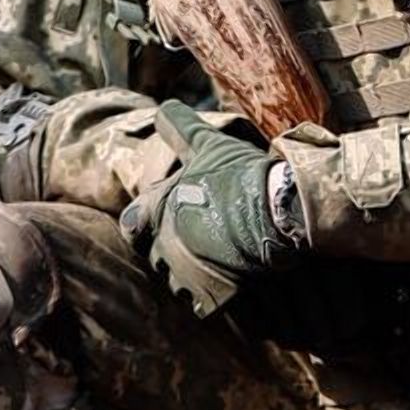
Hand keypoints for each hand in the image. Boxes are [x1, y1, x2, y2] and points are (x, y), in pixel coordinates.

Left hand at [119, 104, 296, 316]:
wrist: (278, 210)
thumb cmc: (240, 175)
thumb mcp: (207, 144)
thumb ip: (180, 128)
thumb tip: (162, 106)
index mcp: (158, 211)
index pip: (132, 224)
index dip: (145, 221)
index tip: (163, 218)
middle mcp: (164, 245)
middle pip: (155, 255)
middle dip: (172, 247)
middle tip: (202, 236)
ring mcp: (186, 273)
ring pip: (176, 281)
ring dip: (190, 272)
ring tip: (216, 259)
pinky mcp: (210, 294)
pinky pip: (201, 303)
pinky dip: (210, 294)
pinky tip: (227, 281)